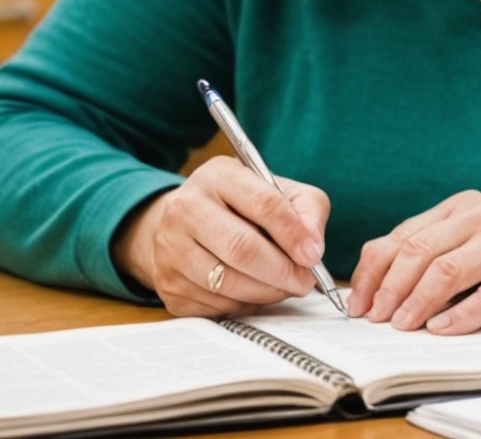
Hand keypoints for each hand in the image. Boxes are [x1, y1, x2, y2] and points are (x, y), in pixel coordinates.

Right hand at [110, 156, 330, 317]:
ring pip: (227, 281)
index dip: (293, 233)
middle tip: (305, 282)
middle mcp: (186, 207)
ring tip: (285, 287)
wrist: (187, 225)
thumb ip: (307, 211)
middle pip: (241, 247)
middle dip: (282, 271)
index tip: (313, 256)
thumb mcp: (281, 192)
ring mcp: (170, 247)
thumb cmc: (244, 208)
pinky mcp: (167, 284)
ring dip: (266, 292)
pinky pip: (214, 304)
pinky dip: (244, 304)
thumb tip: (312, 248)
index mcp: (218, 175)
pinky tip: (255, 293)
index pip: (263, 203)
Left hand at [345, 190, 480, 334]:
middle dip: (390, 288)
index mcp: (461, 207)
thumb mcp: (476, 229)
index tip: (359, 302)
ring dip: (417, 302)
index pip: (404, 236)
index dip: (374, 271)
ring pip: (448, 271)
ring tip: (402, 325)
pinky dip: (460, 316)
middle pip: (420, 252)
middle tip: (376, 317)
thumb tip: (379, 282)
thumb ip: (435, 244)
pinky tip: (441, 328)